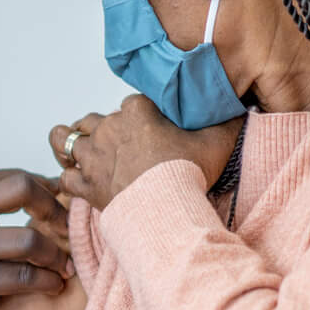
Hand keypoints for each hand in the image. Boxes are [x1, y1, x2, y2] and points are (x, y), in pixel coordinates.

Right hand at [0, 171, 69, 309]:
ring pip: (30, 240)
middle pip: (26, 190)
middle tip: (67, 230)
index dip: (48, 191)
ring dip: (56, 254)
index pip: (17, 176)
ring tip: (64, 265)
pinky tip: (53, 286)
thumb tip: (27, 194)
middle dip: (56, 210)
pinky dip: (46, 282)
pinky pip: (20, 279)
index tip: (62, 208)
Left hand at [51, 96, 241, 209]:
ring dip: (71, 144)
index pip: (133, 104)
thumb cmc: (190, 172)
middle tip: (119, 145)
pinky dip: (68, 178)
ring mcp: (92, 156)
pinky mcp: (85, 184)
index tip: (152, 130)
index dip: (141, 115)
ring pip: (66, 139)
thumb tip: (244, 108)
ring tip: (80, 151)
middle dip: (103, 129)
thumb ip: (227, 121)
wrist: (167, 206)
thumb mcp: (217, 140)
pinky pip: (65, 176)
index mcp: (136, 112)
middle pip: (95, 119)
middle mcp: (108, 128)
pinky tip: (75, 180)